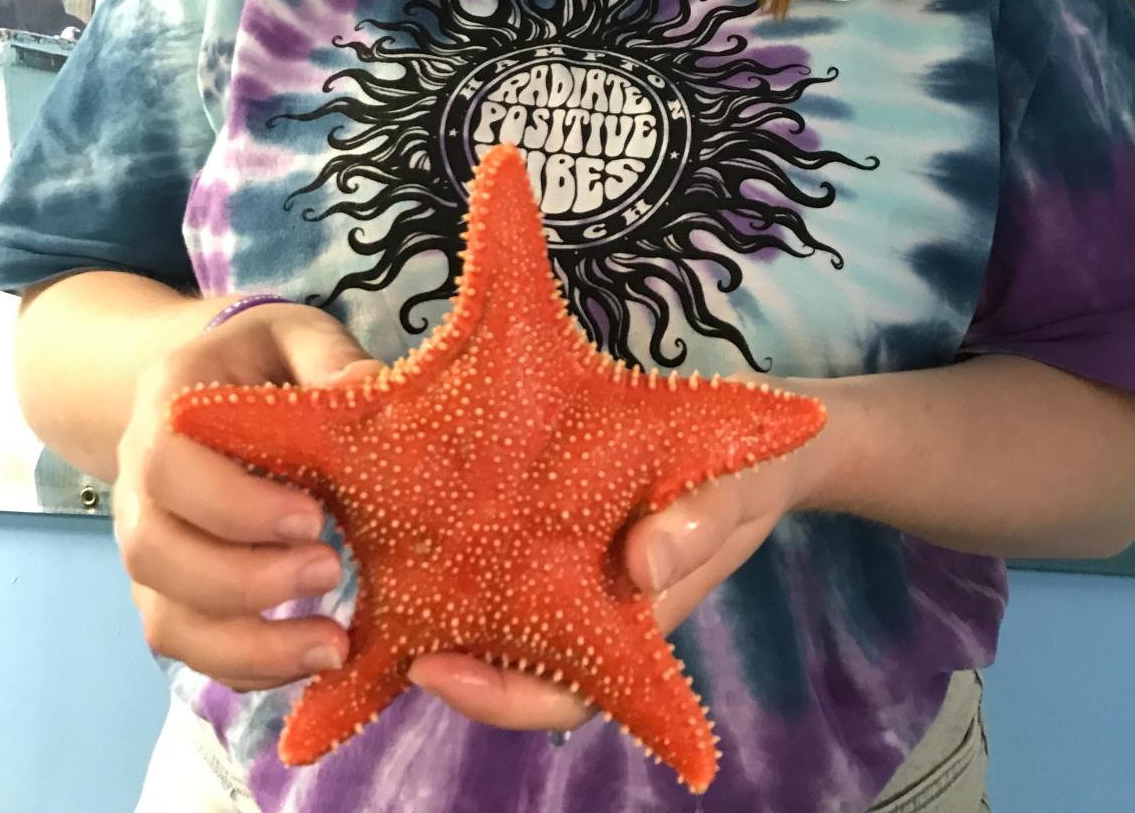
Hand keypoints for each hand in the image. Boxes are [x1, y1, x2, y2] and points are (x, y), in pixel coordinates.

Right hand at [112, 302, 379, 692]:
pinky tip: (307, 660)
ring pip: (166, 618)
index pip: (169, 466)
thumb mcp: (296, 331)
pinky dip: (244, 667)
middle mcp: (137, 484)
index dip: (234, 504)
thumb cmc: (262, 357)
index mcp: (166, 407)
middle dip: (245, 581)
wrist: (208, 385)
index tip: (315, 518)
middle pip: (156, 553)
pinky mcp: (168, 590)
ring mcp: (147, 544)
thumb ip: (326, 355)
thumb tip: (367, 386)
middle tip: (332, 573)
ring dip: (246, 645)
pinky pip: (188, 648)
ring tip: (331, 644)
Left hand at [405, 443, 805, 733]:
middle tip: (384, 630)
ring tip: (383, 565)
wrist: (751, 437)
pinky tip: (410, 505)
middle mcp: (588, 602)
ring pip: (495, 608)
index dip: (495, 698)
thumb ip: (695, 526)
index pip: (559, 693)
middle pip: (506, 659)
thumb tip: (642, 565)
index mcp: (629, 620)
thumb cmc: (742, 477)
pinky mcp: (555, 518)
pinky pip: (501, 551)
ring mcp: (569, 563)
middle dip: (447, 658)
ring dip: (441, 598)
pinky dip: (459, 543)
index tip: (434, 669)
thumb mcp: (729, 493)